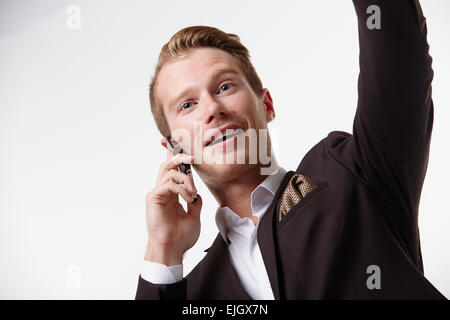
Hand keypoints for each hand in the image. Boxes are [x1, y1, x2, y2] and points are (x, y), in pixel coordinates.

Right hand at [144, 142, 201, 265]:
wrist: (172, 249)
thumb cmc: (180, 236)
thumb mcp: (194, 216)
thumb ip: (194, 203)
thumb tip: (198, 194)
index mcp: (170, 194)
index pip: (171, 171)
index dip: (174, 156)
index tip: (178, 144)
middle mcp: (161, 191)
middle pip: (167, 164)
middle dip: (179, 157)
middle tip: (192, 158)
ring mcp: (156, 194)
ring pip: (168, 170)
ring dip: (185, 178)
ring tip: (193, 192)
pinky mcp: (154, 198)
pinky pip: (168, 183)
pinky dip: (182, 189)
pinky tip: (188, 200)